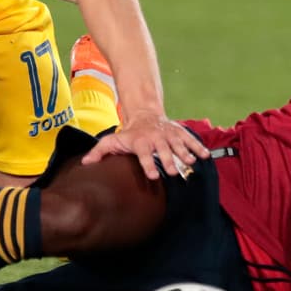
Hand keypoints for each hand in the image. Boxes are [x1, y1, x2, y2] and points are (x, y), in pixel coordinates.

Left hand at [81, 112, 210, 180]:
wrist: (144, 115)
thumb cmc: (128, 134)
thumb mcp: (111, 140)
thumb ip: (99, 152)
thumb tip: (85, 165)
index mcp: (140, 142)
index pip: (144, 154)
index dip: (148, 164)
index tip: (153, 176)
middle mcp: (155, 138)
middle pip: (163, 150)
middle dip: (169, 161)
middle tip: (174, 172)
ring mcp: (168, 135)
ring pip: (178, 144)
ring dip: (185, 153)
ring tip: (191, 163)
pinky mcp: (178, 133)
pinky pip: (189, 140)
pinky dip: (197, 147)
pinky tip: (205, 156)